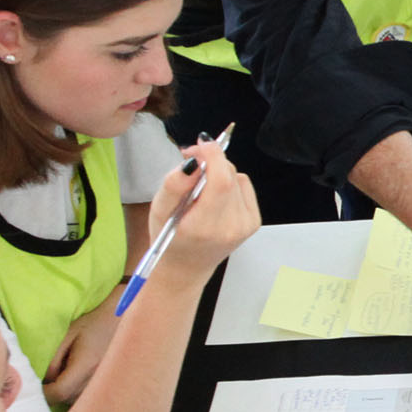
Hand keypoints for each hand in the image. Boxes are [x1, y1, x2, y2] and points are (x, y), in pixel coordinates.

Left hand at [43, 285, 124, 404]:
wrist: (120, 322)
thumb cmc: (92, 325)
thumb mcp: (68, 335)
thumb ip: (53, 358)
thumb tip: (43, 379)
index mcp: (86, 365)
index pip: (59, 392)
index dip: (43, 393)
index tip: (34, 385)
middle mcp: (98, 379)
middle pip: (66, 399)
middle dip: (52, 392)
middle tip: (46, 378)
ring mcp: (105, 385)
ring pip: (76, 401)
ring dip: (65, 393)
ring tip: (65, 374)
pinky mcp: (109, 387)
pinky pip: (86, 398)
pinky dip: (76, 392)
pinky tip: (77, 378)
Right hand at [153, 138, 260, 284]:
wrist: (187, 266)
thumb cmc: (169, 237)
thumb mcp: (158, 210)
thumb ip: (174, 184)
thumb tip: (193, 161)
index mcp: (205, 226)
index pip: (221, 181)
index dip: (213, 155)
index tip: (199, 144)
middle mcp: (231, 226)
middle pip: (229, 174)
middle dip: (211, 160)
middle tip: (191, 163)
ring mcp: (246, 225)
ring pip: (237, 177)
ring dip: (219, 173)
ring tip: (200, 189)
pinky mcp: (253, 222)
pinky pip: (244, 185)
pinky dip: (230, 183)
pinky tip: (214, 196)